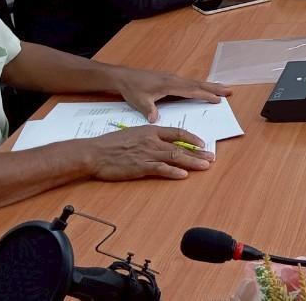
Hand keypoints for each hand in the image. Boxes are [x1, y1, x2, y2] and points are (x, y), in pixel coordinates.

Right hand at [85, 125, 213, 180]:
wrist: (94, 153)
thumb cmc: (110, 144)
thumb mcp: (133, 134)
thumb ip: (149, 138)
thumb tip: (162, 143)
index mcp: (151, 130)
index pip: (177, 132)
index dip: (192, 138)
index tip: (202, 143)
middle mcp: (152, 140)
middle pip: (180, 147)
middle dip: (198, 152)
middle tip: (211, 157)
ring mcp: (147, 153)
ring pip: (175, 157)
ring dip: (192, 162)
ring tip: (205, 166)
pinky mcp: (140, 166)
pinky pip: (161, 169)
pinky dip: (174, 172)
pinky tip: (184, 175)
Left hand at [111, 66, 231, 121]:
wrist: (124, 77)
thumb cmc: (132, 89)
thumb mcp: (140, 101)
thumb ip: (149, 110)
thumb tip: (155, 120)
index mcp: (170, 85)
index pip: (191, 90)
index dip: (205, 95)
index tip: (218, 99)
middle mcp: (175, 80)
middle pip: (198, 84)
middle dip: (214, 88)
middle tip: (229, 91)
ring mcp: (173, 78)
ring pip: (195, 82)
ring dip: (209, 85)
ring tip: (223, 88)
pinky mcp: (171, 79)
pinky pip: (190, 82)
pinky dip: (200, 85)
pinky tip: (204, 87)